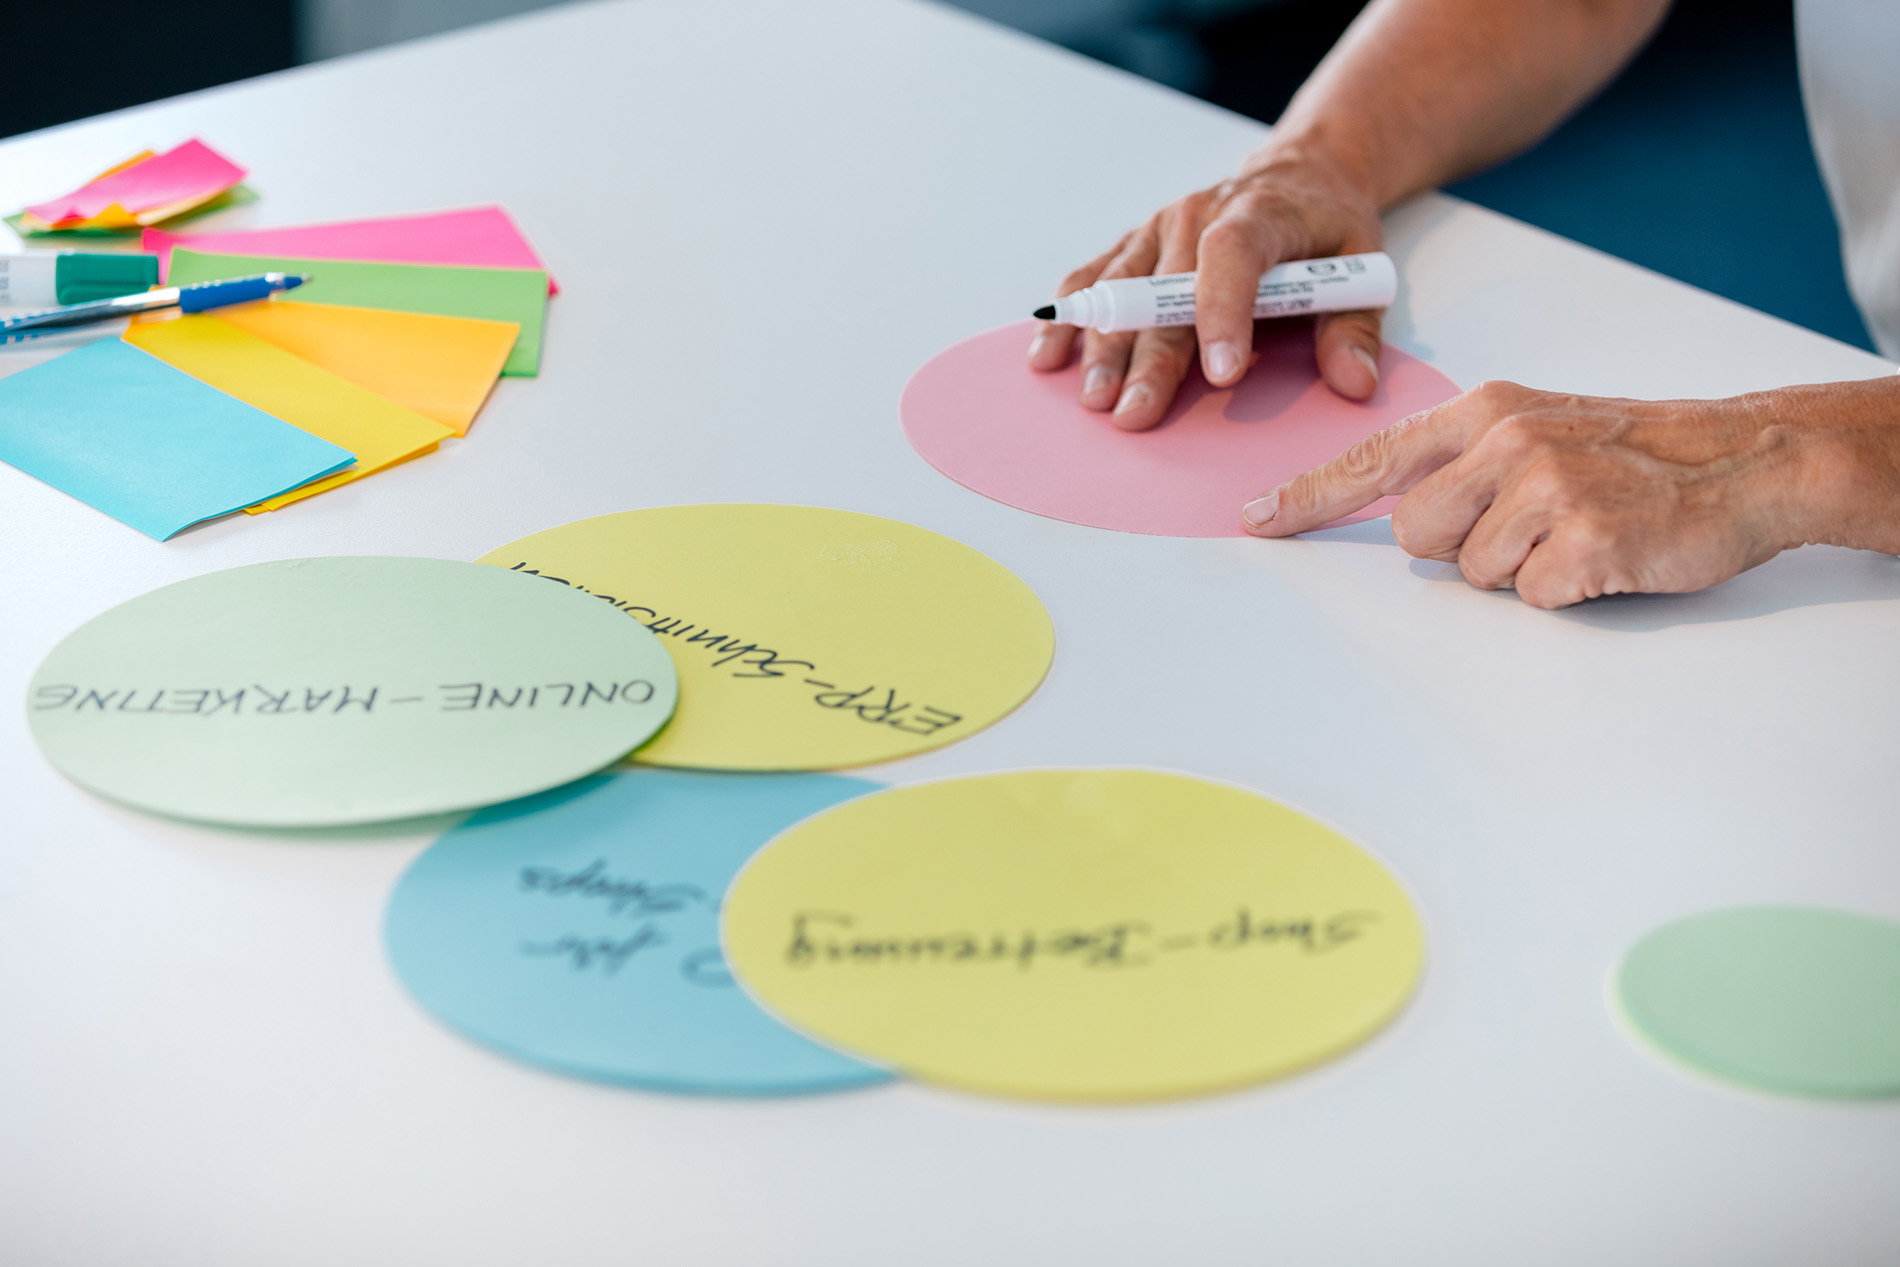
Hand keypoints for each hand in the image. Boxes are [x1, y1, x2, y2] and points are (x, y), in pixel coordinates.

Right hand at [1026, 147, 1386, 430]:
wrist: (1300, 171)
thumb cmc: (1327, 225)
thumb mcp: (1363, 265)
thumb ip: (1355, 327)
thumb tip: (1354, 383)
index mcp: (1260, 213)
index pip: (1233, 256)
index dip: (1223, 312)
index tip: (1223, 373)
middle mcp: (1199, 215)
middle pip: (1166, 290)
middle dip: (1149, 360)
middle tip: (1135, 415)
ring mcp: (1160, 228)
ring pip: (1123, 289)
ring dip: (1103, 347)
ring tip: (1093, 400)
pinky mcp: (1137, 243)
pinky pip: (1093, 276)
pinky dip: (1070, 316)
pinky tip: (1049, 354)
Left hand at [1239, 378, 1899, 608]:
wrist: (1745, 457)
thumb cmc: (1636, 452)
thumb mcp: (1538, 428)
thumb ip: (1465, 460)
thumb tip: (1401, 514)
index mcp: (1486, 412)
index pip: (1372, 459)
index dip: (1307, 497)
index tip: (1255, 521)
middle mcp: (1506, 441)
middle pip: (1414, 535)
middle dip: (1460, 548)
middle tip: (1530, 526)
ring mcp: (1546, 488)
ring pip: (1472, 572)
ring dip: (1519, 571)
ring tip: (1576, 534)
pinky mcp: (1585, 538)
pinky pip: (1532, 595)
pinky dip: (1566, 590)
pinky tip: (1605, 555)